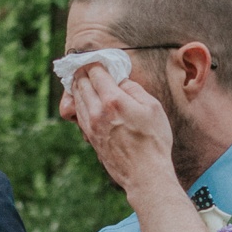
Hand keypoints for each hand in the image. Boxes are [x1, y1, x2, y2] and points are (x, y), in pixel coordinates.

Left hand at [66, 64, 174, 199]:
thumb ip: (134, 89)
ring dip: (78, 85)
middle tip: (84, 64)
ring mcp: (90, 126)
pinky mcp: (90, 137)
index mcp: (113, 101)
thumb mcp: (153, 108)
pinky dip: (79, 101)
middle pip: (81, 83)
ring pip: (77, 98)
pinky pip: (79, 113)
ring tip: (81, 78)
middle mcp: (97, 112)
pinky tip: (84, 99)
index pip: (96, 73)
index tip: (95, 57)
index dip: (94, 62)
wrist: (145, 174)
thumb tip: (120, 80)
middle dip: (82, 71)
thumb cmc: (154, 141)